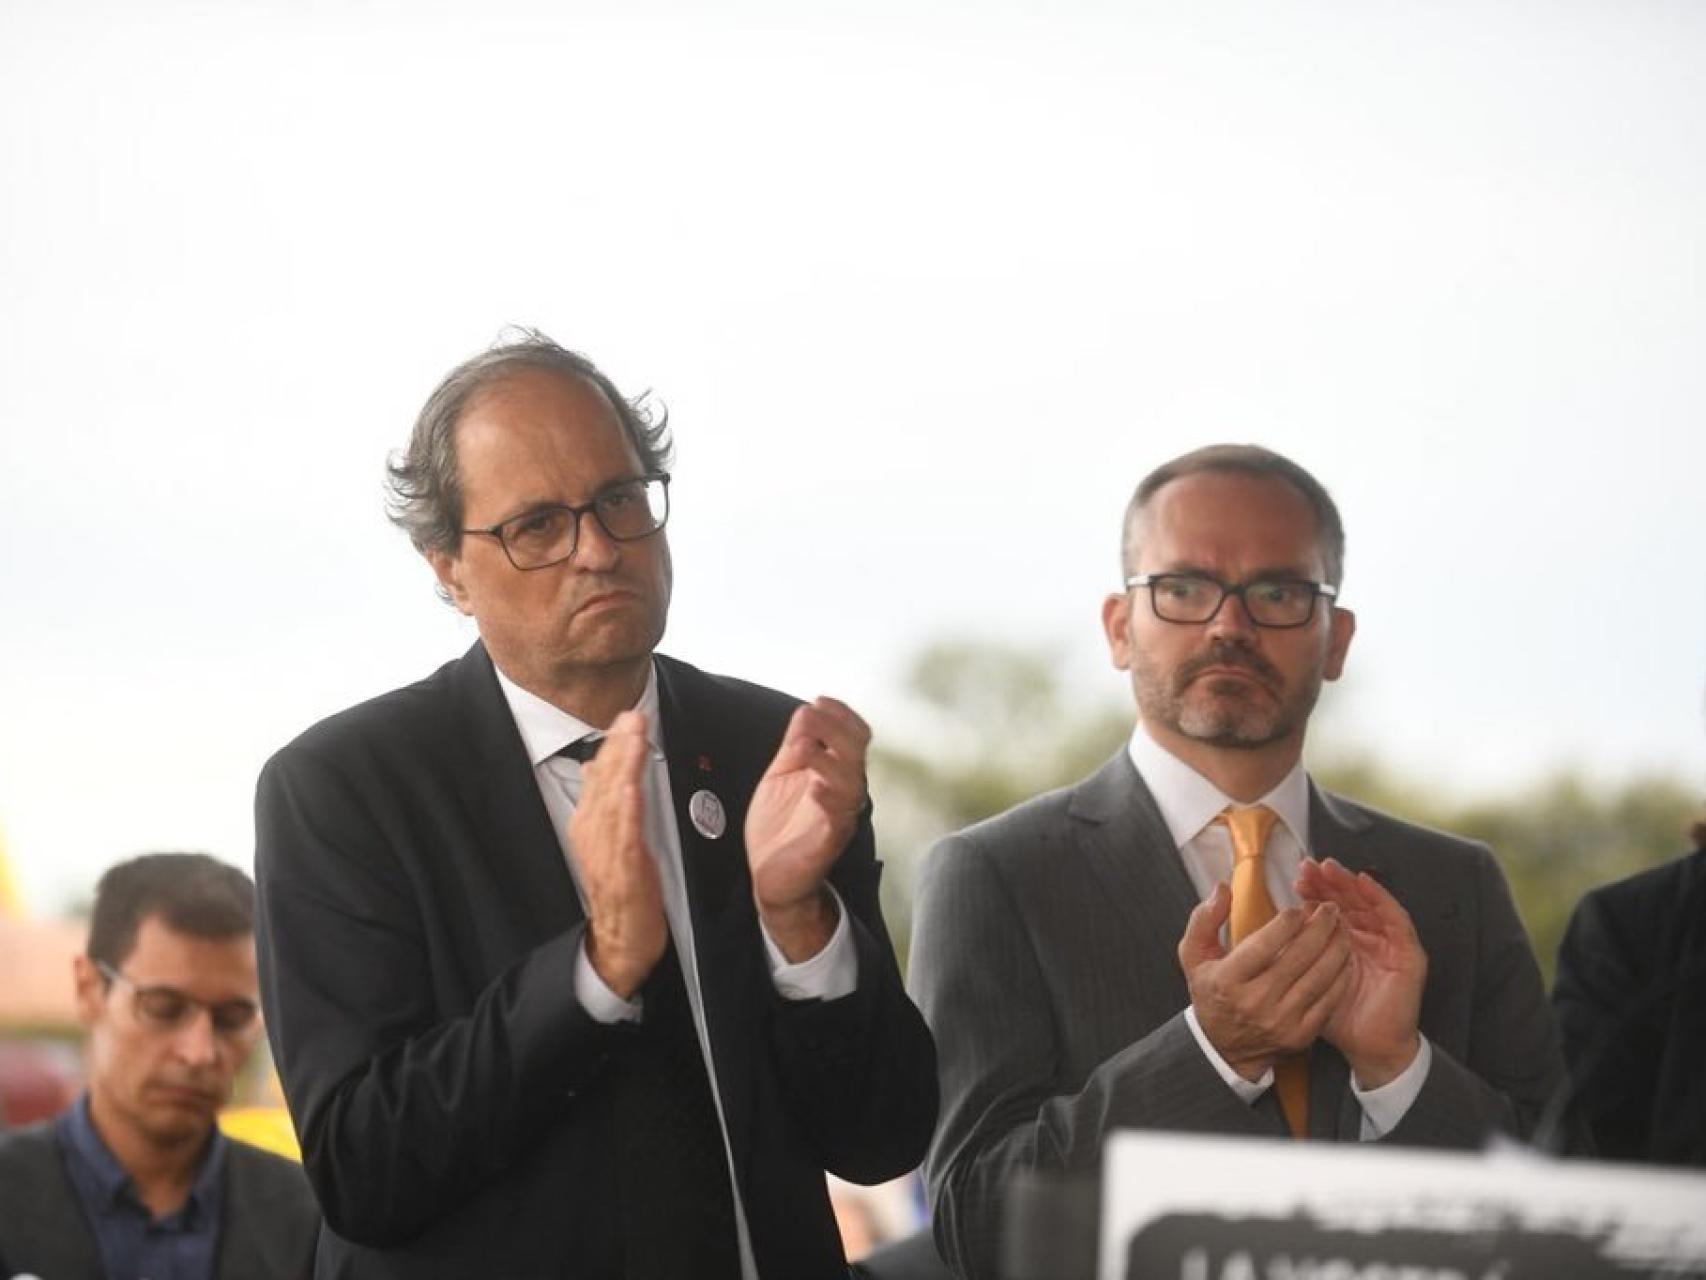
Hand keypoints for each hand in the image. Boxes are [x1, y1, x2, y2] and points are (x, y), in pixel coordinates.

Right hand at [567, 710, 665, 998]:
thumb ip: (602, 804)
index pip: (600, 777)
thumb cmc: (621, 890)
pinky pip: (623, 834)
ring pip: (613, 801)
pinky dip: (626, 809)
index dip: (613, 745)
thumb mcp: (608, 841)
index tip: (627, 717)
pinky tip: (631, 786)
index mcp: (590, 825)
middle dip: (618, 747)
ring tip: (633, 738)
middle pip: (604, 782)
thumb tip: (592, 768)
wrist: (620, 940)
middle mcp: (593, 834)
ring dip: (622, 767)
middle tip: (631, 715)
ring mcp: (606, 852)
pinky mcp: (623, 870)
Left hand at [746, 697, 869, 961]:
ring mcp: (838, 815)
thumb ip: (795, 744)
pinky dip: (829, 799)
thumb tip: (806, 709)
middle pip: (857, 751)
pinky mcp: (828, 841)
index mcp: (835, 771)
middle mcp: (843, 791)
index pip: (856, 734)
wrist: (771, 878)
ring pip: (851, 782)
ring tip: (804, 748)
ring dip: (829, 760)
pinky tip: (815, 787)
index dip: (842, 713)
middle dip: (835, 728)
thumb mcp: (782, 775)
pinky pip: (838, 818)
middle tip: (811, 715)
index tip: (819, 700)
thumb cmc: (780, 827)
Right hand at [1177, 883, 1351, 1080]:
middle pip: (1297, 958)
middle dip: (1319, 928)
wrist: (1224, 1046)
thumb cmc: (1212, 991)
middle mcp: (1254, 1002)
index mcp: (1227, 980)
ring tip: (1342, 928)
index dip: (1285, 923)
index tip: (1298, 908)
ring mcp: (1280, 1020)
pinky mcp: (1301, 1034)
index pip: (1262, 945)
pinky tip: (1344, 958)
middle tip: (1330, 909)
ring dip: (1335, 948)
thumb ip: (1204, 918)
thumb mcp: (1193, 954)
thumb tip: (1223, 888)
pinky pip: (1328, 1000)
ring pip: (1318, 977)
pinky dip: (1340, 976)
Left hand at [1295, 857, 1425, 1087]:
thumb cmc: (1337, 1016)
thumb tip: (1268, 928)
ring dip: (1350, 883)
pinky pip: (1397, 919)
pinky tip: (1364, 883)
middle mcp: (1366, 937)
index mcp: (1343, 942)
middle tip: (1308, 866)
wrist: (1369, 1048)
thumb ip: (1293, 955)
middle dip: (1328, 881)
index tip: (1294, 879)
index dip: (1314, 892)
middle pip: (1348, 900)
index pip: (1329, 909)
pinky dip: (1382, 898)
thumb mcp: (1307, 981)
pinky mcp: (1408, 953)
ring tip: (1331, 869)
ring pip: (1370, 903)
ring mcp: (1389, 943)